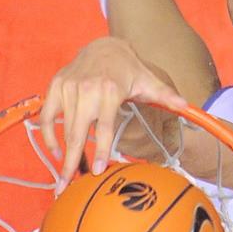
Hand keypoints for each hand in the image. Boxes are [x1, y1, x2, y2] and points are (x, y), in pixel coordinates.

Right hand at [40, 37, 186, 191]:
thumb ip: (165, 95)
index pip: (103, 127)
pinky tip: (55, 151)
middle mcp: (86, 89)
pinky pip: (46, 116)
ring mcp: (68, 88)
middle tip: (65, 186)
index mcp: (110, 90)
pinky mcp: (55, 87)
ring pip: (61, 127)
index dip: (99, 150)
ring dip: (60, 154)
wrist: (104, 45)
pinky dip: (48, 135)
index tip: (95, 171)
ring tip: (62, 175)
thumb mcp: (148, 80)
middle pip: (76, 133)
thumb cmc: (128, 67)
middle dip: (70, 162)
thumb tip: (186, 106)